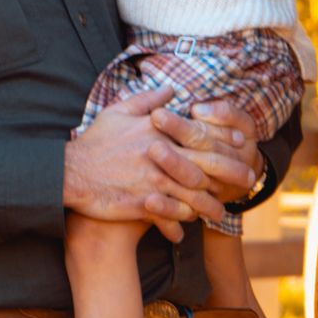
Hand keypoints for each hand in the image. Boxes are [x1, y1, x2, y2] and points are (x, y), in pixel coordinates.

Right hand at [63, 97, 257, 237]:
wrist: (69, 172)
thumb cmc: (95, 141)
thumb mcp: (119, 111)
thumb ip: (149, 99)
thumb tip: (172, 88)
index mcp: (159, 132)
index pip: (201, 134)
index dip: (225, 139)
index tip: (242, 144)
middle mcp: (161, 156)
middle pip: (206, 165)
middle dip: (231, 173)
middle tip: (248, 180)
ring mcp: (153, 182)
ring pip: (193, 195)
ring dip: (210, 206)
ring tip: (221, 214)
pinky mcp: (142, 204)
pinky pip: (169, 217)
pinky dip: (179, 224)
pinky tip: (186, 229)